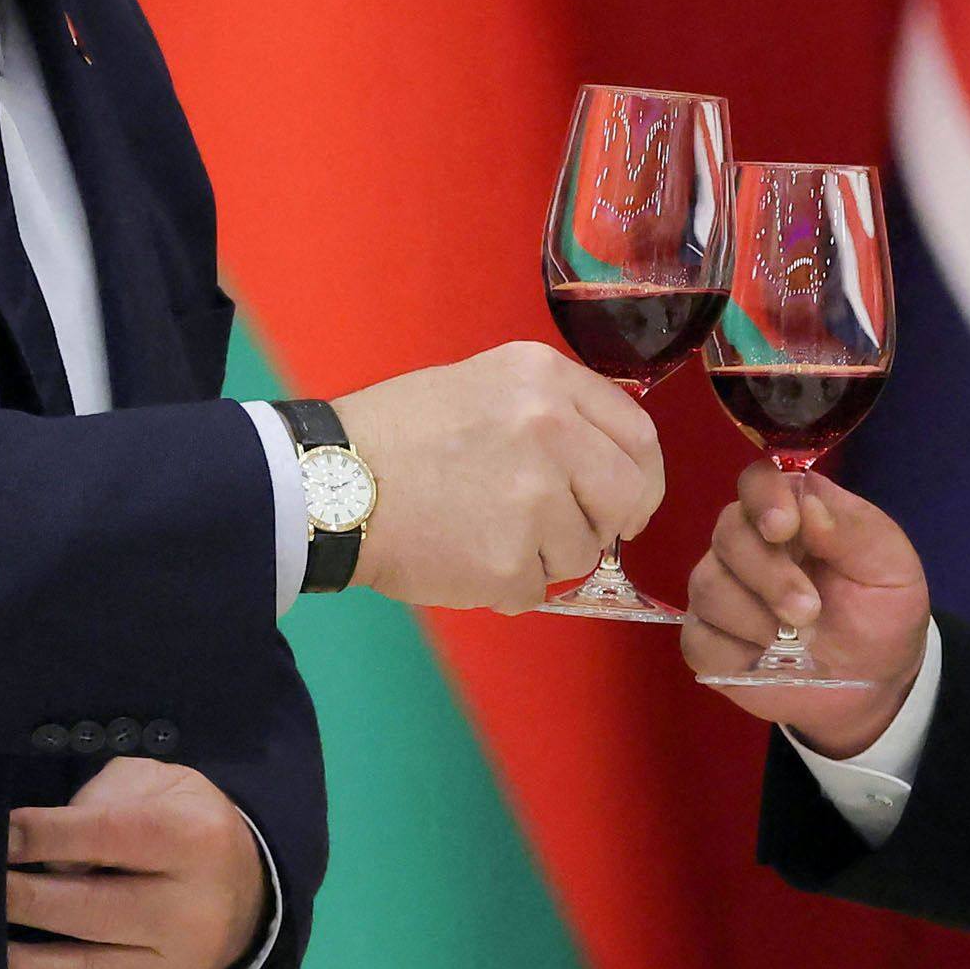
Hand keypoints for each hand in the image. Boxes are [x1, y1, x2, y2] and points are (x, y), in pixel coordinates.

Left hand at [4, 758, 268, 968]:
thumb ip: (100, 801)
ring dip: (22, 967)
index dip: (46, 835)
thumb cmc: (178, 827)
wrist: (245, 896)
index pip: (111, 835)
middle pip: (92, 910)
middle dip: (22, 900)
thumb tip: (42, 856)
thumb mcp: (156, 785)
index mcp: (193, 841)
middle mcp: (191, 914)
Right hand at [335, 341, 665, 609]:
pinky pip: (539, 588)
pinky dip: (508, 584)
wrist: (330, 481)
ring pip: (582, 550)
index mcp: (546, 380)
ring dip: (544, 554)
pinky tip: (465, 555)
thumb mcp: (488, 385)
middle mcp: (551, 431)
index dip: (639, 477)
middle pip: (629, 498)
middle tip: (568, 531)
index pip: (639, 436)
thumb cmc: (401, 433)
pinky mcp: (509, 560)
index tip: (627, 500)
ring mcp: (533, 500)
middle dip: (607, 522)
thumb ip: (556, 411)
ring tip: (484, 529)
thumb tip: (611, 461)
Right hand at [681, 463, 931, 753]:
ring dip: (753, 616)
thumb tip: (806, 503)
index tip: (783, 528)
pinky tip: (766, 661)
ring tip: (795, 642)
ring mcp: (723, 592)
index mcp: (794, 514)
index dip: (763, 498)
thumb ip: (853, 530)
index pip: (758, 482)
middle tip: (808, 611)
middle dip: (767, 573)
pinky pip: (698, 637)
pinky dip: (734, 652)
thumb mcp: (890, 567)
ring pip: (708, 585)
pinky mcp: (708, 642)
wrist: (876, 683)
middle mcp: (749, 545)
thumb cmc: (882, 611)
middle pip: (728, 533)